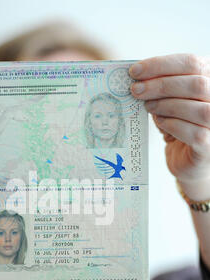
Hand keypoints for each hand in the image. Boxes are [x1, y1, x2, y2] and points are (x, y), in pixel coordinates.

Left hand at [129, 54, 209, 188]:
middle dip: (160, 85)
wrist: (189, 159)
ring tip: (147, 106)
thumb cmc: (180, 126)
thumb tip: (137, 76)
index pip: (191, 62)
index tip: (135, 71)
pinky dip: (172, 125)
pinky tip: (159, 123)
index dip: (161, 65)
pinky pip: (193, 133)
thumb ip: (161, 87)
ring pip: (197, 109)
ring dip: (166, 105)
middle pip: (195, 83)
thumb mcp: (170, 100)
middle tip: (136, 90)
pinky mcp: (209, 146)